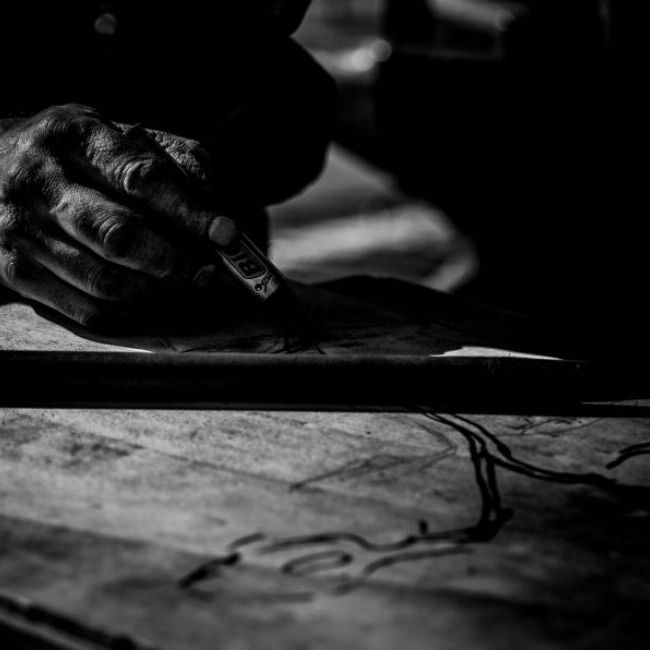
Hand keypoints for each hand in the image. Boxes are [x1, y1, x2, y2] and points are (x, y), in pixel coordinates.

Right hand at [0, 104, 235, 326]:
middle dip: (174, 261)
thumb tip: (210, 196)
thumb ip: (168, 156)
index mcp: (76, 137)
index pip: (142, 177)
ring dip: (152, 288)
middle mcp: (43, 181)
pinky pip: (85, 310)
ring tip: (169, 279)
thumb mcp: (111, 133)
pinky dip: (124, 310)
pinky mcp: (12, 269)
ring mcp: (21, 228)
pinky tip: (137, 292)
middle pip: (121, 236)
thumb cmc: (69, 156)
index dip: (189, 211)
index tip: (226, 234)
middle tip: (203, 270)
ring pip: (107, 281)